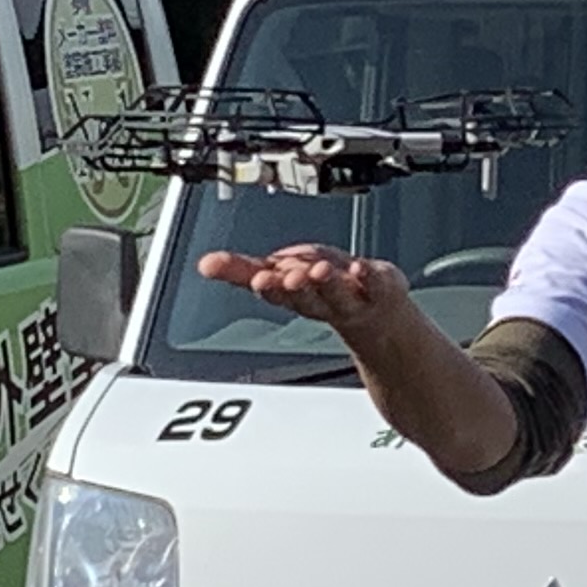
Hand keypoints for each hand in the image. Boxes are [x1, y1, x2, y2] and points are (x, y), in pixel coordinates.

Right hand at [197, 244, 414, 339]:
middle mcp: (321, 300)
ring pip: (337, 293)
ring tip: (318, 270)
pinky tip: (360, 268)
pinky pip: (375, 284)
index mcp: (293, 294)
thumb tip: (206, 263)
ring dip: (326, 283)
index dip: (267, 287)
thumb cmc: (324, 291)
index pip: (274, 291)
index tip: (258, 280)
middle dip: (294, 287)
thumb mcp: (279, 277)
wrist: (381, 322)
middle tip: (287, 277)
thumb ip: (242, 270)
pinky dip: (367, 276)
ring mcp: (352, 298)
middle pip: (305, 296)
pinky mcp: (380, 290)